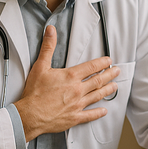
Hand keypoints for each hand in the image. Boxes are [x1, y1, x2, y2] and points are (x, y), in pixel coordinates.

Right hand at [14, 26, 119, 140]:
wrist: (30, 115)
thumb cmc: (34, 92)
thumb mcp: (40, 66)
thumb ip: (48, 47)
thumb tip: (51, 31)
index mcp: (71, 76)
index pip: (92, 67)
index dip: (102, 63)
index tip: (109, 61)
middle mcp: (78, 90)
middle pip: (99, 80)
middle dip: (110, 74)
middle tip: (117, 71)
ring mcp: (78, 104)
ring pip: (98, 95)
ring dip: (108, 90)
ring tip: (115, 86)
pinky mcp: (75, 117)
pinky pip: (90, 115)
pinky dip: (98, 112)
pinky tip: (104, 110)